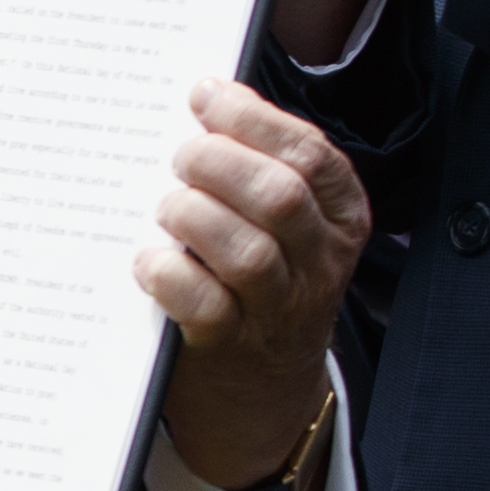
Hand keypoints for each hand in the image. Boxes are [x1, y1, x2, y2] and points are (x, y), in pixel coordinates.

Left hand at [138, 84, 371, 488]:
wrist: (262, 395)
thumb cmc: (262, 286)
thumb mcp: (287, 229)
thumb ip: (260, 171)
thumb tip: (204, 102)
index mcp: (339, 220)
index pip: (311, 156)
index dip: (254, 119)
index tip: (206, 96)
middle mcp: (318, 265)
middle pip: (280, 197)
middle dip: (221, 162)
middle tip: (181, 156)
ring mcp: (278, 310)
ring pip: (247, 251)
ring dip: (195, 215)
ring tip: (167, 207)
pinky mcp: (229, 348)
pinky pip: (203, 305)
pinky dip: (170, 275)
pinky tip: (150, 260)